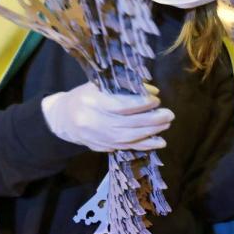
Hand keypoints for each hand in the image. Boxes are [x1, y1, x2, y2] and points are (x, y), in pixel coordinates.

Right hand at [41, 82, 173, 151]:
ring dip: (151, 132)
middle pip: (128, 123)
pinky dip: (145, 145)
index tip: (156, 100)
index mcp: (91, 102)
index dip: (141, 104)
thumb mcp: (100, 86)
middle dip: (152, 120)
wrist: (63, 119)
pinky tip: (160, 142)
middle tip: (169, 114)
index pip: (120, 105)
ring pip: (129, 137)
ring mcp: (98, 137)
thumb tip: (153, 91)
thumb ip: (125, 87)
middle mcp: (94, 121)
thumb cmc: (85, 97)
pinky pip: (127, 147)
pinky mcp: (103, 147)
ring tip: (166, 124)